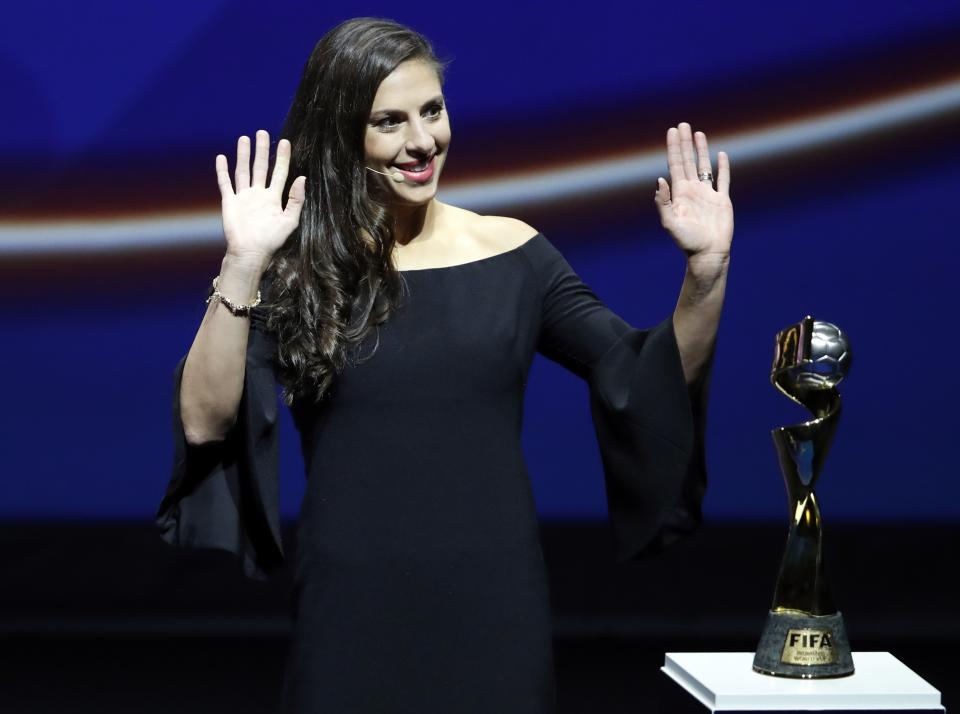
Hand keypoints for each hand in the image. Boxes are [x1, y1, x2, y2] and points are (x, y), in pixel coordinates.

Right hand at [215, 129, 306, 264]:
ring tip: (245, 138)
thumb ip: (296, 200)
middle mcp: (258, 195)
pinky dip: (222, 171)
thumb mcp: (290, 220)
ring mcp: (243, 197)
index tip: (285, 142)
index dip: (282, 158)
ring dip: (244, 155)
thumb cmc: (271, 240)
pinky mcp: (229, 202)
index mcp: (273, 198)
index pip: (279, 173)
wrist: (250, 252)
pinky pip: (225, 183)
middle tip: (263, 133)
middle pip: (260, 167)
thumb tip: (302, 178)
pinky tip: (222, 157)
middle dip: (262, 150)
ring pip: (243, 171)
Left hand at [655, 123, 732, 274]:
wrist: (708, 254)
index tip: (672, 131)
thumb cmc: (688, 242)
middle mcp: (692, 191)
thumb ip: (663, 202)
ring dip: (701, 150)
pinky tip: (721, 155)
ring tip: (698, 134)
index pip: (675, 165)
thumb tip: (659, 179)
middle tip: (683, 124)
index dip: (673, 147)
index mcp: (679, 194)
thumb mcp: (670, 222)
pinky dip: (722, 167)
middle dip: (684, 143)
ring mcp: (708, 194)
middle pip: (687, 161)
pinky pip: (723, 180)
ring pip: (703, 166)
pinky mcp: (722, 200)